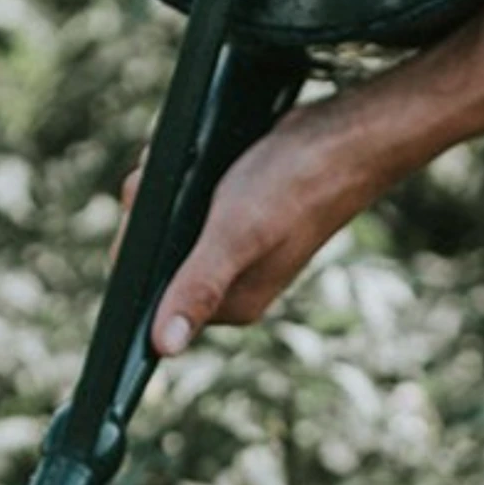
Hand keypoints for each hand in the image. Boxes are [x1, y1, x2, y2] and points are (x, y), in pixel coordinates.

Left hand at [141, 81, 419, 355]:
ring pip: (170, 224)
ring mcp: (236, 250)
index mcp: (231, 304)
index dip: (136, 253)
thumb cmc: (296, 183)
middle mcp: (231, 284)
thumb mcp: (237, 234)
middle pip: (156, 257)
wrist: (347, 137)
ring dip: (166, 188)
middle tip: (172, 178)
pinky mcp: (241, 218)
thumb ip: (199, 287)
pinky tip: (200, 156)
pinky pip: (192, 203)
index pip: (152, 296)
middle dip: (151, 212)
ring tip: (191, 161)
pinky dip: (186, 177)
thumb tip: (163, 347)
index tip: (145, 212)